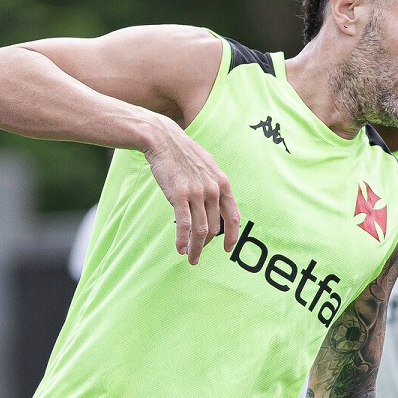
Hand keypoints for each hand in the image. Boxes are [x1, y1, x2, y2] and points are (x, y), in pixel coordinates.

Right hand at [142, 120, 239, 263]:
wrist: (163, 140)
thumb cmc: (183, 154)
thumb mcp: (207, 167)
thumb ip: (215, 185)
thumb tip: (217, 203)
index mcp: (223, 184)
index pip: (233, 216)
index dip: (232, 235)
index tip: (228, 248)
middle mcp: (213, 190)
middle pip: (215, 226)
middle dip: (208, 244)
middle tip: (199, 253)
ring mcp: (197, 193)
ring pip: (201, 230)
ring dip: (196, 248)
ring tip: (191, 258)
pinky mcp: (179, 196)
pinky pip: (184, 224)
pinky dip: (183, 240)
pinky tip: (180, 249)